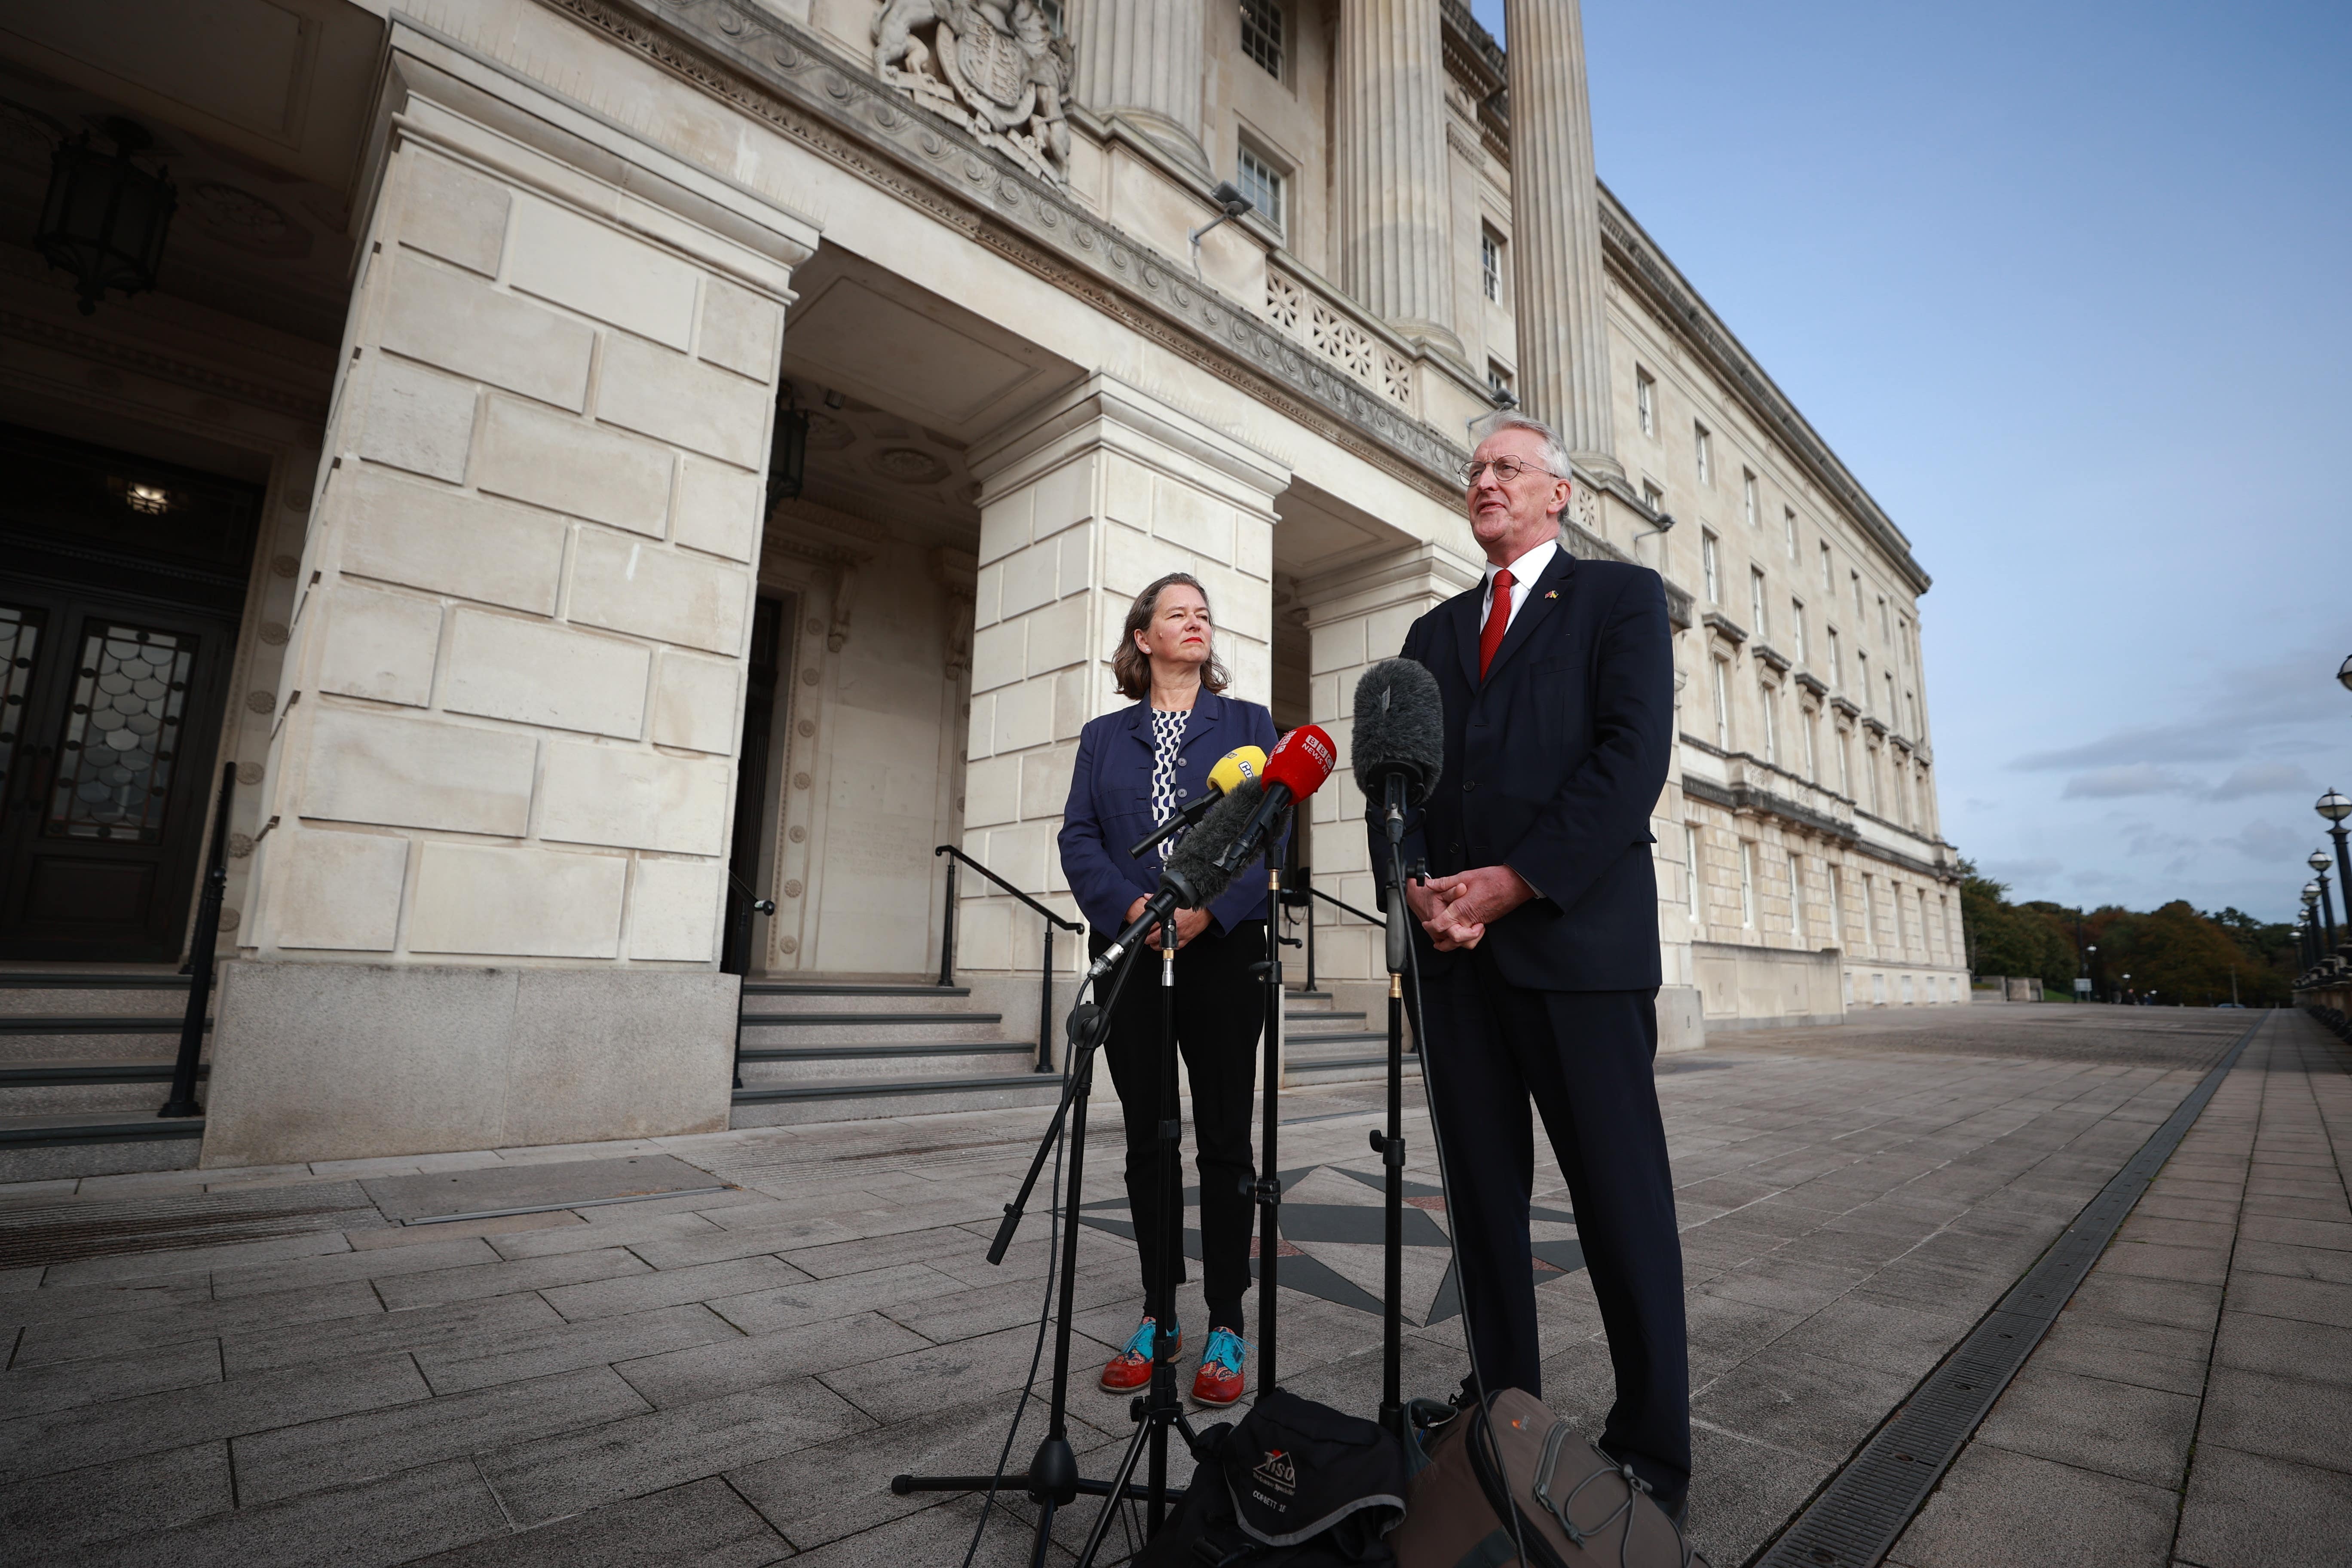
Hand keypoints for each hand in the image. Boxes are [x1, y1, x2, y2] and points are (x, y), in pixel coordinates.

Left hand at [1150, 906, 1211, 949]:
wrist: (1207, 910)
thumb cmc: (1192, 905)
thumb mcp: (1175, 901)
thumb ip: (1160, 900)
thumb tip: (1147, 896)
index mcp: (1169, 917)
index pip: (1151, 927)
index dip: (1145, 931)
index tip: (1144, 931)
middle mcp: (1173, 927)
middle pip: (1154, 938)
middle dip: (1148, 939)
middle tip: (1146, 938)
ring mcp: (1180, 934)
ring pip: (1162, 945)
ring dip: (1156, 945)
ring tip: (1154, 942)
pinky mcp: (1186, 939)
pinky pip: (1174, 947)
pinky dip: (1168, 947)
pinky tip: (1165, 944)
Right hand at [1406, 877, 1481, 951]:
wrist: (1417, 898)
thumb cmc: (1428, 894)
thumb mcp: (1442, 890)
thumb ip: (1453, 890)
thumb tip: (1462, 887)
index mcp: (1439, 921)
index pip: (1457, 936)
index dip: (1471, 933)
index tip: (1480, 925)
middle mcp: (1437, 932)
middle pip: (1459, 943)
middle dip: (1472, 936)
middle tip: (1480, 926)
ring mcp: (1437, 936)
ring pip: (1456, 946)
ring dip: (1468, 939)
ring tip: (1475, 927)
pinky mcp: (1438, 937)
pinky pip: (1451, 944)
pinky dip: (1461, 940)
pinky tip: (1467, 930)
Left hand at [1419, 865, 1536, 950]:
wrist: (1514, 884)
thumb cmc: (1493, 879)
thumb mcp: (1465, 876)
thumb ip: (1445, 883)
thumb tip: (1430, 884)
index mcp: (1461, 909)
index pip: (1440, 925)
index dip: (1430, 927)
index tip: (1426, 923)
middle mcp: (1469, 920)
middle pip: (1451, 940)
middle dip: (1440, 941)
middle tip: (1433, 934)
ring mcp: (1478, 923)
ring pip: (1463, 942)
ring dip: (1453, 942)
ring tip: (1445, 936)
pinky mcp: (1485, 922)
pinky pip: (1472, 937)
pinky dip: (1465, 938)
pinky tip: (1462, 928)